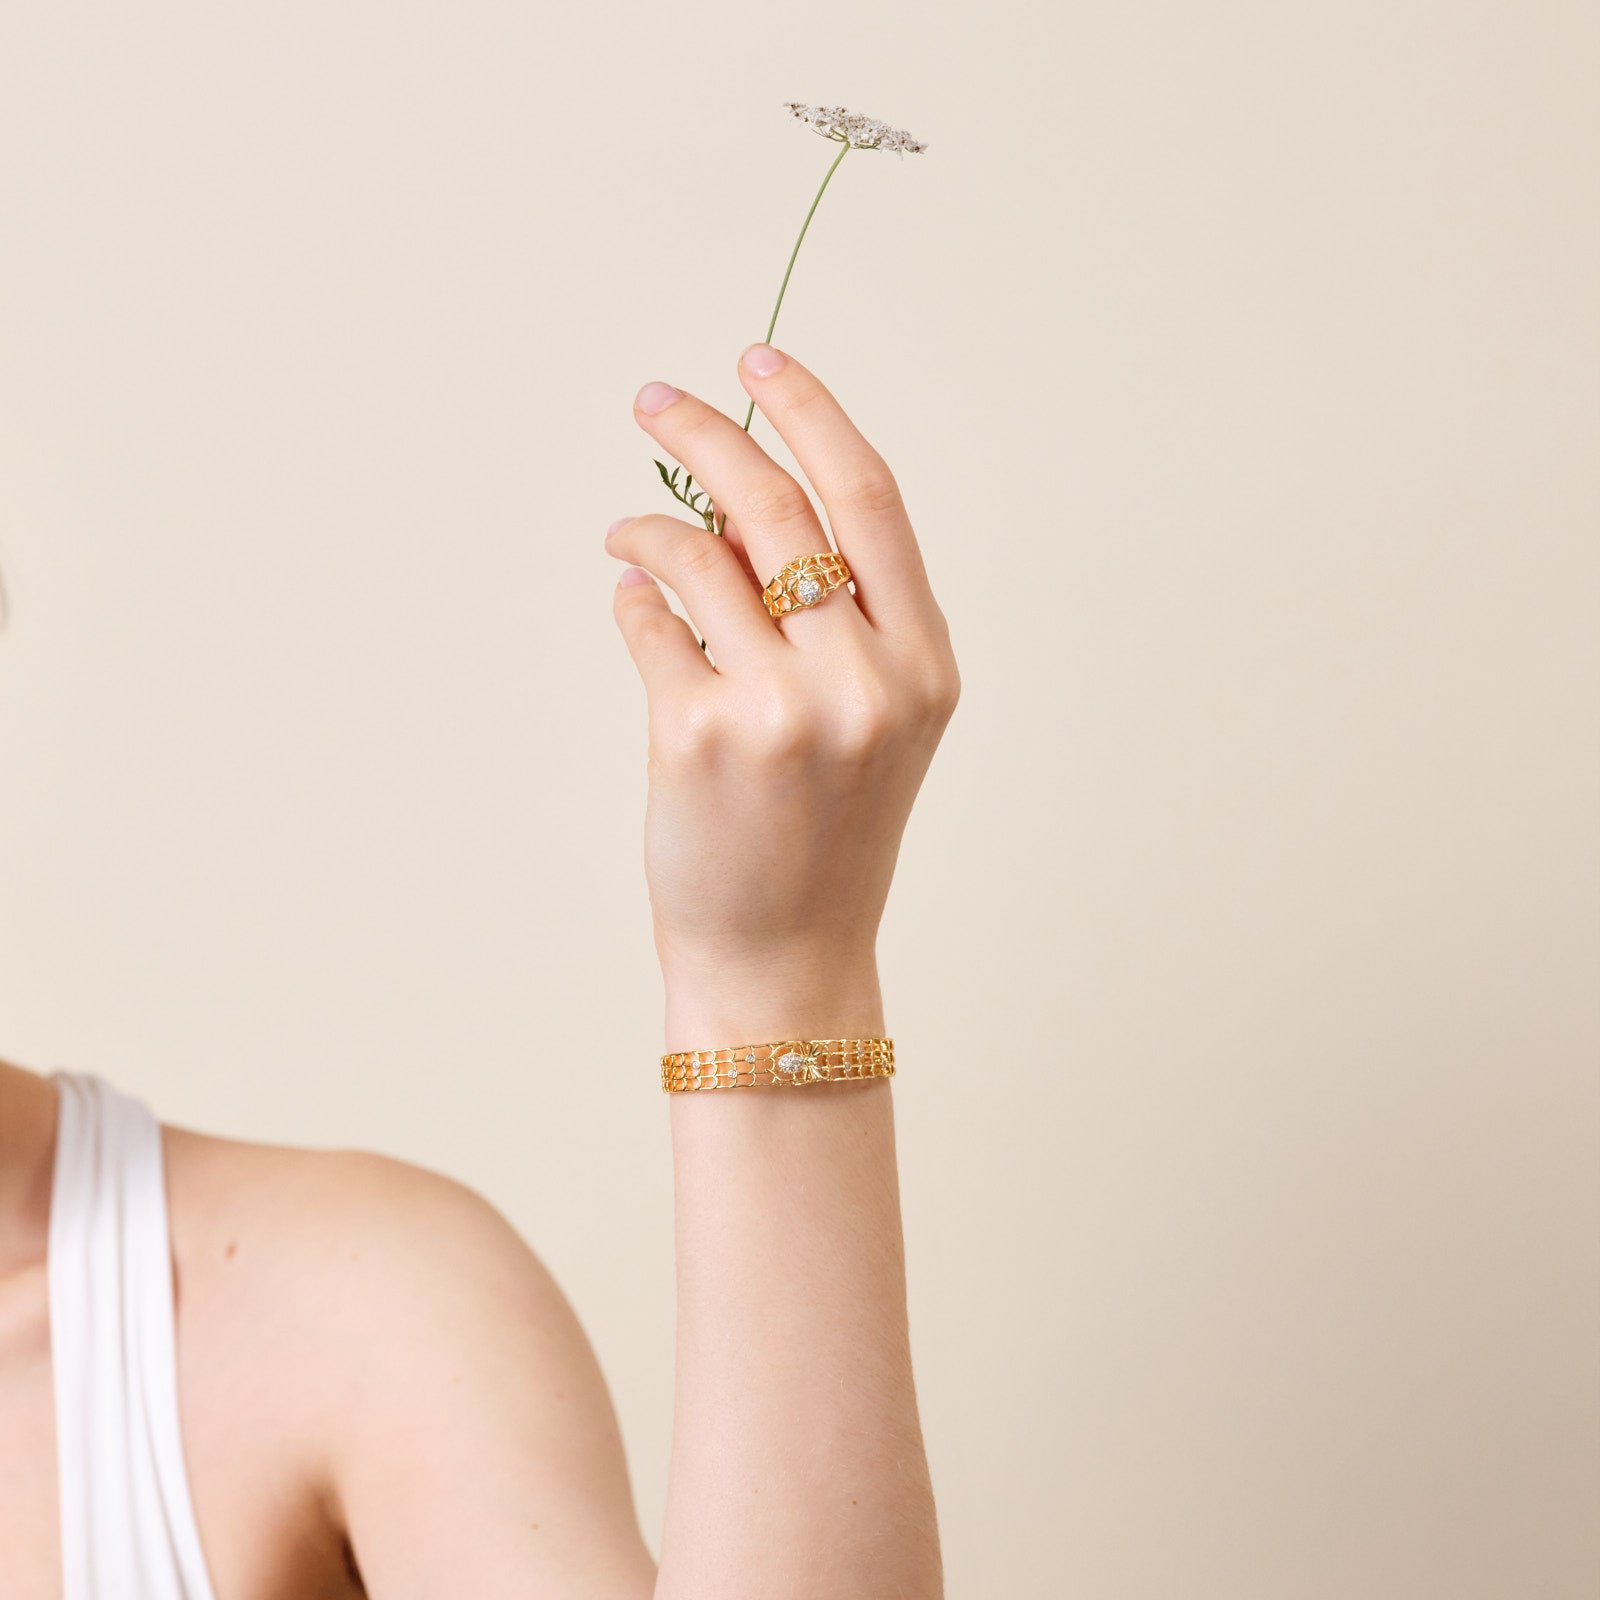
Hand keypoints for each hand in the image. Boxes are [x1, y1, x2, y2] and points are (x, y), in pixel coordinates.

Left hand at [605, 344, 959, 1044]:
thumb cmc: (827, 831)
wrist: (786, 954)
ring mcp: (783, 707)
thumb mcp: (872, 719)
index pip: (870, 498)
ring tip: (627, 533)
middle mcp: (866, 678)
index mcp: (924, 663)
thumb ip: (835, 613)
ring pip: (698, 554)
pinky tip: (632, 607)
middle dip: (710, 432)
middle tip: (656, 399)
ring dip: (648, 524)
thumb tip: (744, 501)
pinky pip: (649, 622)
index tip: (759, 358)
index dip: (812, 413)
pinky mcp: (697, 735)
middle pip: (780, 505)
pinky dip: (631, 602)